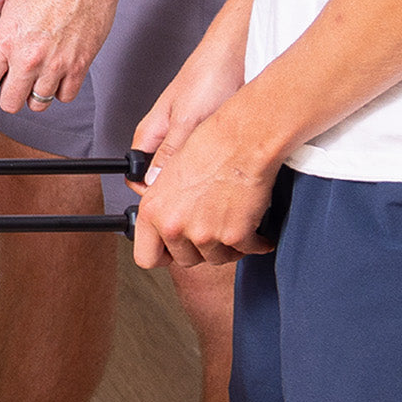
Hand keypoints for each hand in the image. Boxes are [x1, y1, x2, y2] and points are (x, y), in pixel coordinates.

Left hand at [0, 0, 122, 111]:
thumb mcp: (12, 7)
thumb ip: (2, 38)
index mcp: (6, 41)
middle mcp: (29, 57)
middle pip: (10, 103)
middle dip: (9, 96)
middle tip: (13, 84)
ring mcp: (55, 65)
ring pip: (38, 104)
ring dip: (35, 94)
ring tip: (37, 77)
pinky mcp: (80, 66)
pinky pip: (66, 96)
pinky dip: (61, 90)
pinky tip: (57, 76)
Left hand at [128, 111, 278, 268]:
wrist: (242, 141)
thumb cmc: (209, 147)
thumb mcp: (168, 174)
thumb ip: (162, 204)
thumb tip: (162, 223)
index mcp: (153, 212)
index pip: (146, 257)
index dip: (162, 255)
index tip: (172, 251)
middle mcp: (175, 226)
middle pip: (186, 260)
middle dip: (199, 248)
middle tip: (211, 231)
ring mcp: (205, 234)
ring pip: (216, 258)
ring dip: (226, 246)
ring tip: (233, 226)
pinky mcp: (235, 235)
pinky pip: (245, 251)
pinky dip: (254, 242)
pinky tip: (255, 230)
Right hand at [129, 43, 247, 193]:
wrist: (235, 55)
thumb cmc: (207, 77)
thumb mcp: (187, 120)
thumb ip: (169, 152)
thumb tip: (154, 182)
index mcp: (150, 131)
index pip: (135, 172)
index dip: (148, 191)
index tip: (167, 202)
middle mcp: (165, 135)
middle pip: (159, 174)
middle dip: (175, 190)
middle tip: (196, 198)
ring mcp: (185, 135)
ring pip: (181, 169)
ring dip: (195, 180)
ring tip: (213, 182)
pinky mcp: (206, 134)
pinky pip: (201, 160)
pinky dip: (212, 168)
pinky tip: (226, 168)